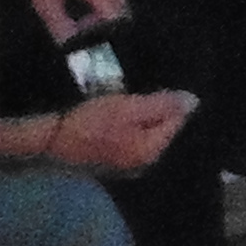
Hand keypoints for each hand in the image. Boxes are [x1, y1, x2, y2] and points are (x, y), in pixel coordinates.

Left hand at [4, 0, 128, 42]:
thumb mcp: (45, 1)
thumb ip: (62, 28)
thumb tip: (74, 52)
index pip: (119, 18)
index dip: (107, 36)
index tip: (89, 47)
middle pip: (121, 10)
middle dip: (105, 28)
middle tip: (80, 38)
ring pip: (116, 1)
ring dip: (102, 17)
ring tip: (76, 25)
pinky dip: (99, 5)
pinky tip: (78, 9)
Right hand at [42, 90, 196, 176]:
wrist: (51, 145)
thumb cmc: (92, 124)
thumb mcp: (128, 108)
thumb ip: (162, 105)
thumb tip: (194, 102)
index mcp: (152, 150)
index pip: (178, 121)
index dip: (175, 100)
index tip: (167, 82)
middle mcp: (145, 162)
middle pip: (164, 128)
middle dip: (163, 108)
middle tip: (155, 84)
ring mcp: (128, 163)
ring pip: (149, 132)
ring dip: (147, 115)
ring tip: (141, 93)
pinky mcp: (113, 159)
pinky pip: (134, 137)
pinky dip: (133, 124)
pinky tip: (125, 110)